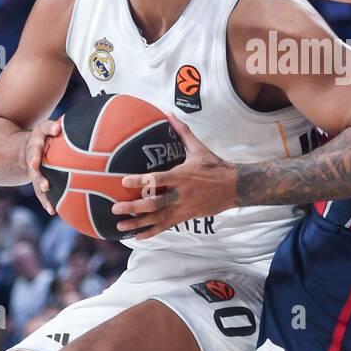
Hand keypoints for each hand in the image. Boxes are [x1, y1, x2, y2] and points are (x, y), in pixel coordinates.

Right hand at [25, 118, 60, 214]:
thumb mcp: (44, 128)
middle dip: (39, 179)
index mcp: (34, 148)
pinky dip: (47, 202)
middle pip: (34, 172)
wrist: (29, 148)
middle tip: (45, 186)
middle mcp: (33, 162)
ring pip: (38, 185)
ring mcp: (35, 174)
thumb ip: (50, 127)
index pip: (34, 151)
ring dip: (44, 195)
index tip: (35, 163)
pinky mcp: (39, 182)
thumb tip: (58, 128)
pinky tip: (53, 212)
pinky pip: (42, 194)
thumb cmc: (43, 136)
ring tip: (50, 205)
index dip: (34, 157)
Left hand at [110, 113, 236, 238]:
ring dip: (137, 223)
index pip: (157, 179)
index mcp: (181, 176)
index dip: (141, 181)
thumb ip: (182, 132)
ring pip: (157, 219)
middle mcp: (180, 194)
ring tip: (120, 225)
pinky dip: (151, 232)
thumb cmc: (215, 166)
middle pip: (154, 204)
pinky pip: (165, 227)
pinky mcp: (185, 217)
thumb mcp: (199, 148)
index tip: (124, 181)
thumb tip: (169, 113)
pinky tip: (137, 236)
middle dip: (133, 207)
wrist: (234, 187)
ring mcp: (182, 208)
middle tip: (116, 207)